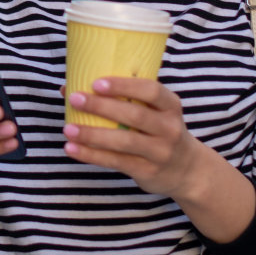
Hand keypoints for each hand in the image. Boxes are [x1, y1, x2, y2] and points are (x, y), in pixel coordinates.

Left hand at [62, 77, 208, 199]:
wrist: (187, 170)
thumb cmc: (158, 130)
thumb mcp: (153, 112)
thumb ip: (120, 99)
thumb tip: (67, 87)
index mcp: (170, 106)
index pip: (151, 90)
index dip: (123, 86)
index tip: (96, 83)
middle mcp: (169, 128)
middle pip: (135, 115)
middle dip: (102, 107)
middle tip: (75, 99)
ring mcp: (160, 151)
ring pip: (124, 141)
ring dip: (93, 134)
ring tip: (68, 129)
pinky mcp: (148, 171)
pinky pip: (116, 162)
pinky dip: (92, 155)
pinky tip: (72, 148)